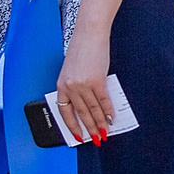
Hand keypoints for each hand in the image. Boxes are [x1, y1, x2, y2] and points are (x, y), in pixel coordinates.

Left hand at [55, 29, 114, 144]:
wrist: (89, 34)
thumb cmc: (82, 49)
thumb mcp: (74, 70)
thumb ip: (79, 86)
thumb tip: (92, 103)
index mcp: (62, 85)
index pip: (64, 111)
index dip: (72, 125)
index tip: (78, 134)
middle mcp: (70, 87)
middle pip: (81, 113)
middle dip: (89, 128)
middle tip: (96, 138)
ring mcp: (83, 84)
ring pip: (92, 110)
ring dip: (100, 123)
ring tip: (105, 132)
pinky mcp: (97, 80)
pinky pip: (103, 101)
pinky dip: (108, 111)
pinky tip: (111, 117)